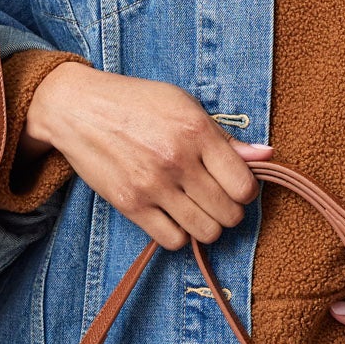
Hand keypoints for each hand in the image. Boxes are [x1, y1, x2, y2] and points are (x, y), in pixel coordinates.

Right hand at [24, 61, 272, 248]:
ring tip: (196, 209)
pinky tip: (172, 216)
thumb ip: (224, 136)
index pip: (244, 185)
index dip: (245, 191)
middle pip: (229, 214)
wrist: (78, 109)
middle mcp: (177, 160)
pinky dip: (178, 234)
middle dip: (229, 210)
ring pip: (205, 232)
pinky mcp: (130, 204)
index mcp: (196, 131)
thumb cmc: (135, 103)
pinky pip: (172, 240)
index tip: (234, 185)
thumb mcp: (183, 105)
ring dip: (207, 226)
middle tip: (215, 198)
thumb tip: (266, 156)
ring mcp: (153, 185)